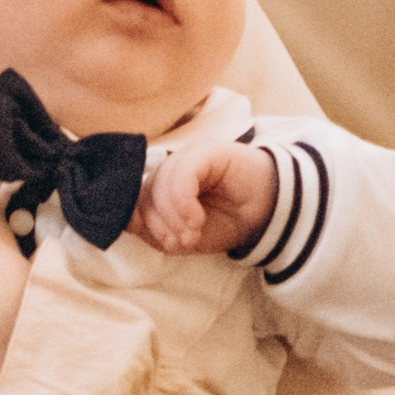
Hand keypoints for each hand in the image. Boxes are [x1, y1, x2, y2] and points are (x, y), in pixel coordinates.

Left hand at [137, 134, 276, 259]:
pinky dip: (185, 202)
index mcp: (162, 185)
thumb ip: (154, 231)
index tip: (164, 243)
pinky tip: (197, 220)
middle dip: (160, 224)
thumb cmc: (226, 223)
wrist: (269, 213)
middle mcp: (171, 166)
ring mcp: (188, 155)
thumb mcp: (185, 236)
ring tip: (193, 234)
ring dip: (174, 216)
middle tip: (183, 243)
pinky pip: (183, 174)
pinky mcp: (206, 151)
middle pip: (145, 192)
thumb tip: (125, 223)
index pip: (134, 199)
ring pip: (162, 184)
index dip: (140, 221)